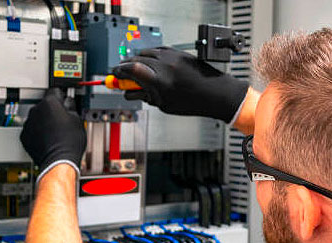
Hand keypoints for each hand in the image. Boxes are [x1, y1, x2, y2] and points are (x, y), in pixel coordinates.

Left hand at [20, 88, 86, 180]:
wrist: (59, 161)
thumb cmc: (69, 142)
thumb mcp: (78, 119)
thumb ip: (71, 106)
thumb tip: (69, 103)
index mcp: (50, 103)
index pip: (55, 91)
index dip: (62, 96)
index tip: (65, 101)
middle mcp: (36, 110)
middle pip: (45, 105)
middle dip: (53, 110)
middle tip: (63, 120)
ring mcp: (29, 123)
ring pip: (38, 117)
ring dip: (44, 122)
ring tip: (56, 132)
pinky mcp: (25, 136)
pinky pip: (32, 130)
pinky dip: (38, 133)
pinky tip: (48, 139)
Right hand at [112, 47, 248, 122]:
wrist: (215, 93)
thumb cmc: (193, 102)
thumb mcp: (164, 105)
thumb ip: (146, 96)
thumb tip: (131, 91)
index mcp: (160, 82)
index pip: (131, 70)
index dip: (119, 72)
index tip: (115, 75)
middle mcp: (165, 66)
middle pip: (136, 60)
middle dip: (126, 67)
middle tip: (121, 74)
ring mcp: (172, 57)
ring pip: (146, 52)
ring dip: (137, 60)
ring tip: (136, 70)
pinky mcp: (178, 52)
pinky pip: (158, 49)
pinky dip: (150, 55)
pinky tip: (149, 62)